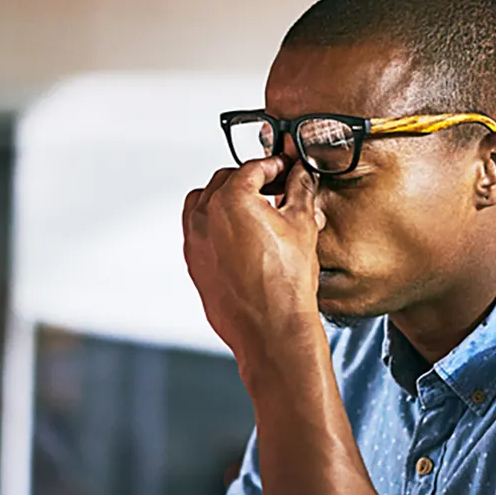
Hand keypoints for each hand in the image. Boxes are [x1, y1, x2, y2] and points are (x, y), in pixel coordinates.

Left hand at [182, 157, 327, 360]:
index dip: (275, 165)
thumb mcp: (302, 225)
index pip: (253, 168)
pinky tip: (240, 236)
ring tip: (254, 211)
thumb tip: (300, 176)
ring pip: (204, 203)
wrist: (272, 329)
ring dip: (227, 199)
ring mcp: (195, 241)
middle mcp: (205, 216)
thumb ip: (300, 191)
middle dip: (251, 180)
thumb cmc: (286, 283)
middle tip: (275, 188)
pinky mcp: (193, 263)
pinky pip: (199, 231)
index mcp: (231, 199)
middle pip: (225, 180)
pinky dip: (215, 225)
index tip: (285, 169)